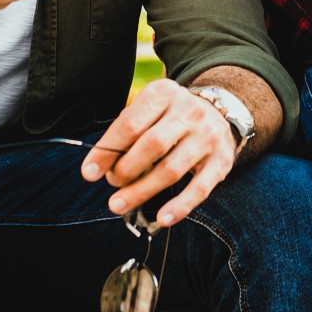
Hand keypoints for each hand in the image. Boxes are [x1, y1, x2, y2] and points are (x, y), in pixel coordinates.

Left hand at [80, 78, 237, 225]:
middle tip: (112, 183)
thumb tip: (98, 165)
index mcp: (164, 94)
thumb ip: (126, 130)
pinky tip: (162, 218)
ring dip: (142, 191)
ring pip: (171, 169)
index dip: (107, 151)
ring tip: (120, 204)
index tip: (90, 172)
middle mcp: (189, 112)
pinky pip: (200, 188)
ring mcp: (208, 137)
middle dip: (125, 170)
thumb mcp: (151, 107)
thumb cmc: (172, 115)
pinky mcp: (221, 161)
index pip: (130, 124)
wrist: (221, 109)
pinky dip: (180, 206)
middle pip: (151, 146)